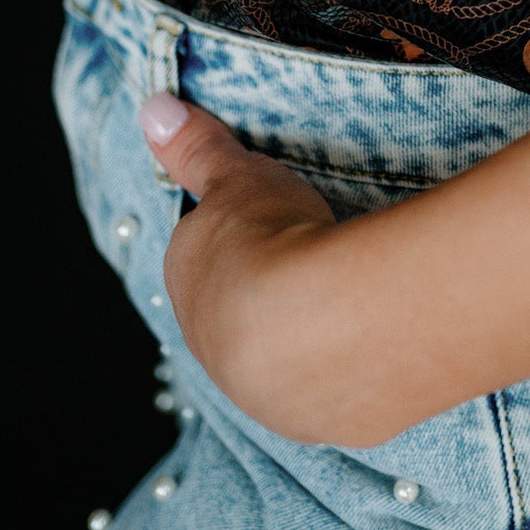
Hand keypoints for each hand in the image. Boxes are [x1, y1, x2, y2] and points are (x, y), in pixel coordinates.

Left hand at [139, 92, 362, 444]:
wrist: (325, 321)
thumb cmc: (270, 237)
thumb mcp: (236, 176)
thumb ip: (197, 148)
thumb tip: (152, 108)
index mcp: (190, 294)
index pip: (204, 268)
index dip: (238, 242)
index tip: (272, 222)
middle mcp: (218, 356)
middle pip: (239, 322)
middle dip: (270, 295)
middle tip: (314, 258)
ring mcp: (271, 397)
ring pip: (283, 365)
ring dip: (310, 338)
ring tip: (352, 298)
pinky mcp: (329, 421)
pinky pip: (338, 391)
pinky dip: (354, 366)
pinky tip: (378, 338)